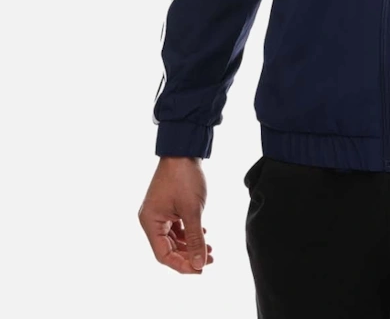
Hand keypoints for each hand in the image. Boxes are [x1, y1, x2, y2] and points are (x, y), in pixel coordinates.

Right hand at [138, 156, 213, 273]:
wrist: (184, 150)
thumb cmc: (184, 177)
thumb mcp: (193, 211)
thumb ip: (195, 239)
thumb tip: (199, 264)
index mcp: (150, 222)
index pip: (163, 255)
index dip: (182, 265)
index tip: (200, 270)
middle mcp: (151, 219)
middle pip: (168, 248)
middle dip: (189, 255)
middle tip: (209, 259)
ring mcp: (159, 212)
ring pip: (174, 238)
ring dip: (190, 244)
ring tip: (209, 248)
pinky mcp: (167, 206)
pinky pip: (176, 226)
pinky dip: (189, 232)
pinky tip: (203, 234)